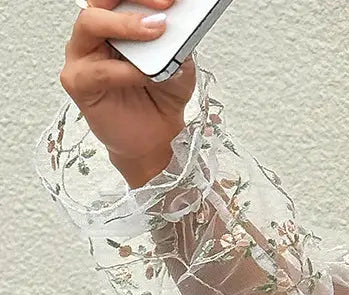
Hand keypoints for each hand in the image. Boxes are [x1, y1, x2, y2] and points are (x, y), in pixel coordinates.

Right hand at [58, 0, 194, 169]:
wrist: (156, 140)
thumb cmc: (161, 99)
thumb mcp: (182, 67)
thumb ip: (178, 46)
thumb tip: (179, 28)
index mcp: (116, 24)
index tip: (171, 1)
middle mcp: (95, 35)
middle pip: (100, 1)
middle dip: (133, 0)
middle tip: (163, 11)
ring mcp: (83, 56)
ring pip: (91, 24)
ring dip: (126, 27)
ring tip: (155, 35)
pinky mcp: (79, 83)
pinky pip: (98, 69)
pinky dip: (125, 71)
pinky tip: (144, 76)